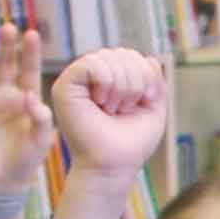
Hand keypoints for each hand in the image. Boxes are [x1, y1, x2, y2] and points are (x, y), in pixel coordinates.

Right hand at [0, 23, 54, 199]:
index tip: (32, 34)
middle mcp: (5, 95)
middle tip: (8, 27)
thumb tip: (31, 97)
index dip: (29, 53)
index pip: (28, 70)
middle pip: (5, 64)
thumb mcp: (40, 141)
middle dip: (7, 46)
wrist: (2, 182)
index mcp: (26, 98)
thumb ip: (41, 119)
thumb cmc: (26, 160)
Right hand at [49, 48, 171, 178]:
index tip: (145, 101)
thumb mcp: (153, 108)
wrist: (114, 165)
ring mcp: (77, 81)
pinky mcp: (64, 86)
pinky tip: (102, 103)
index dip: (145, 74)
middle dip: (134, 80)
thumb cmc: (132, 143)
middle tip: (124, 109)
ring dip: (121, 86)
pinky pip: (91, 63)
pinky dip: (105, 81)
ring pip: (107, 56)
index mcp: (111, 81)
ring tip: (112, 109)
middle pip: (121, 53)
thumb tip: (149, 57)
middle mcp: (92, 78)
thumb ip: (155, 81)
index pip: (131, 55)